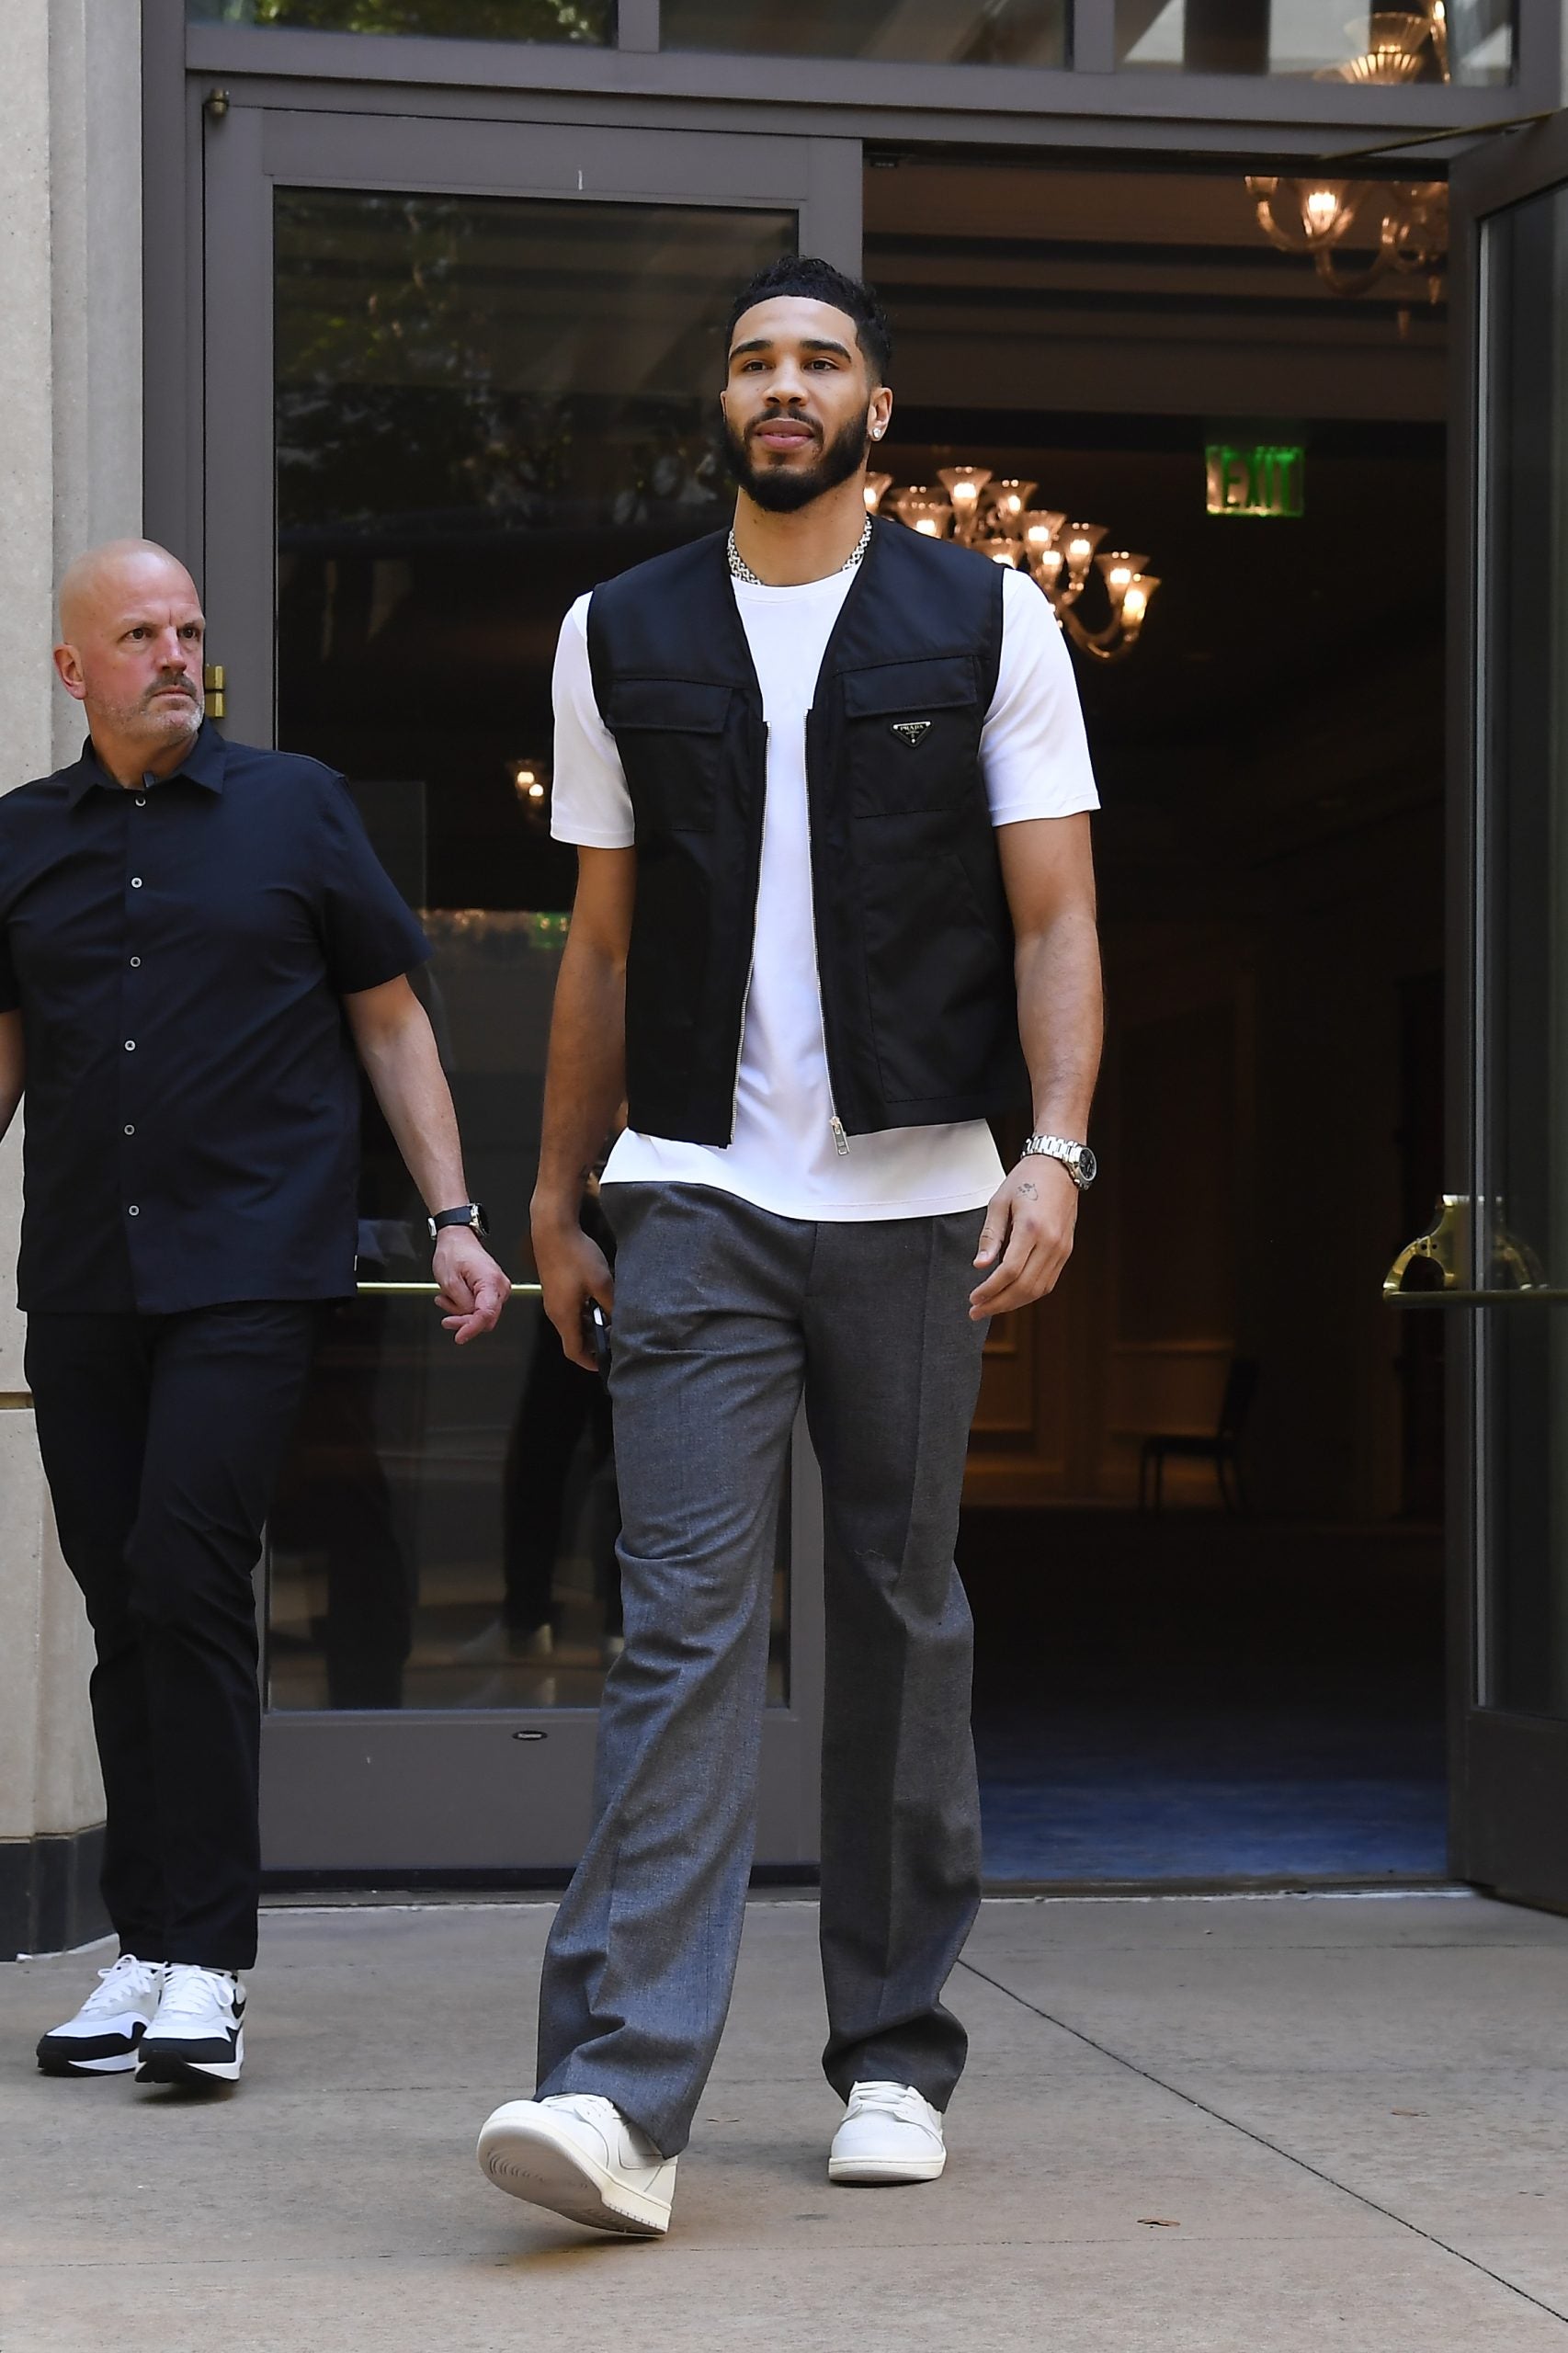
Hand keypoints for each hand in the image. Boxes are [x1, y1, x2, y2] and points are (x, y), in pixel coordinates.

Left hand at [432, 1228, 511, 1344]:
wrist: (457, 1238)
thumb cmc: (454, 1253)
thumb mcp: (450, 1281)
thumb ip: (461, 1304)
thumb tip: (469, 1319)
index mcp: (491, 1282)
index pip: (486, 1315)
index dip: (471, 1329)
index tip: (459, 1337)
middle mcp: (500, 1286)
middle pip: (485, 1319)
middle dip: (464, 1321)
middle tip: (446, 1319)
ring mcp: (498, 1289)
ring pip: (481, 1315)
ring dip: (460, 1312)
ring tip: (445, 1298)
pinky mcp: (492, 1291)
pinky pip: (479, 1307)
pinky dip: (464, 1306)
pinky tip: (452, 1297)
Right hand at [532, 1214, 613, 1371]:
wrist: (553, 1229)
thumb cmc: (574, 1255)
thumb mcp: (602, 1283)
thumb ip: (612, 1305)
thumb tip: (620, 1320)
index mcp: (564, 1316)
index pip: (574, 1351)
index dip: (590, 1361)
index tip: (605, 1364)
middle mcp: (555, 1312)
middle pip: (573, 1338)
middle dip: (594, 1343)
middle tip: (615, 1339)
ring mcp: (553, 1300)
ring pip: (572, 1323)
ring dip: (590, 1325)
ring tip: (611, 1319)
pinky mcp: (555, 1289)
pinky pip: (570, 1309)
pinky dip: (585, 1312)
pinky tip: (600, 1301)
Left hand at [969, 1156, 1078, 1320]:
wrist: (1059, 1167)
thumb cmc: (1026, 1180)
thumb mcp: (999, 1202)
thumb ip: (990, 1236)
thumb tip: (980, 1265)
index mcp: (1031, 1228)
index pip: (1009, 1271)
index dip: (990, 1290)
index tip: (973, 1299)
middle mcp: (1050, 1242)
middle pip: (1024, 1286)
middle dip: (998, 1304)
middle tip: (977, 1311)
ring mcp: (1062, 1249)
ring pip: (1038, 1289)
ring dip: (1013, 1303)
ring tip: (991, 1307)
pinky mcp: (1066, 1251)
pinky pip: (1048, 1281)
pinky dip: (1028, 1293)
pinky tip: (1011, 1295)